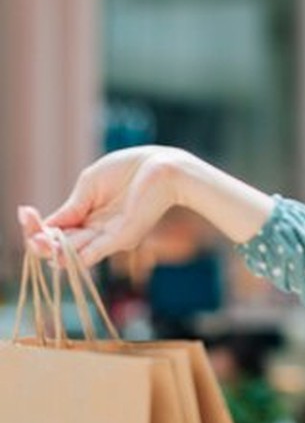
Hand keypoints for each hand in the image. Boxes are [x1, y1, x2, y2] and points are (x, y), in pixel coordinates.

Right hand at [17, 145, 189, 268]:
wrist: (161, 167)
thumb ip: (71, 207)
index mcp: (86, 216)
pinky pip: (96, 252)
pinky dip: (77, 255)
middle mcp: (96, 230)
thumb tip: (48, 226)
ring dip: (56, 252)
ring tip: (42, 244)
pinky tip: (61, 254)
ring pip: (75, 254)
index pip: (56, 231)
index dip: (38, 228)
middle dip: (43, 244)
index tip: (26, 214)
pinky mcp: (123, 237)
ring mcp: (109, 237)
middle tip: (35, 237)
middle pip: (62, 247)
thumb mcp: (89, 185)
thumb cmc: (128, 170)